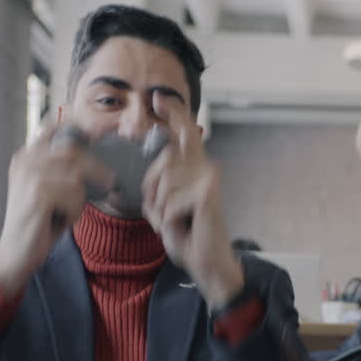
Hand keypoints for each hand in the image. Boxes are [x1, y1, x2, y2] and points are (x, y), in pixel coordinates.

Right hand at [0, 116, 112, 298]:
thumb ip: (65, 169)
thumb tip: (93, 151)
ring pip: (77, 177)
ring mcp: (29, 174)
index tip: (97, 132)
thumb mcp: (52, 190)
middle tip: (108, 184)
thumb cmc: (39, 222)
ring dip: (78, 200)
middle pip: (74, 151)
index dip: (76, 126)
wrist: (18, 251)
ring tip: (64, 213)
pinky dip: (74, 211)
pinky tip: (59, 220)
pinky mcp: (37, 192)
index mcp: (26, 156)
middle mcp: (25, 159)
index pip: (52, 127)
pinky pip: (75, 193)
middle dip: (95, 171)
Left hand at [143, 92, 243, 307]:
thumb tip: (154, 164)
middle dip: (152, 191)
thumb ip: (158, 185)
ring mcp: (208, 179)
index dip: (173, 113)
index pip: (184, 134)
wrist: (208, 264)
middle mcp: (205, 169)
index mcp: (195, 169)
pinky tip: (185, 228)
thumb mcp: (164, 207)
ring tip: (177, 224)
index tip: (157, 96)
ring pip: (160, 185)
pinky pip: (168, 203)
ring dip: (159, 211)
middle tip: (165, 216)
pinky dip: (168, 222)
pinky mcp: (206, 194)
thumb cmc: (188, 236)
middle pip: (162, 162)